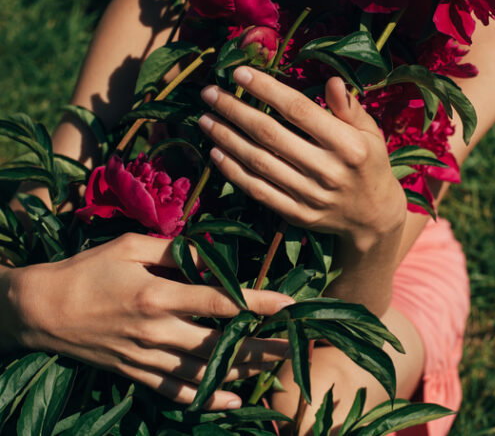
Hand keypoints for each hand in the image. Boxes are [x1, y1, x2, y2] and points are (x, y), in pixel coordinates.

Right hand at [5, 234, 292, 408]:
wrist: (43, 310)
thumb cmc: (88, 270)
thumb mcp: (130, 246)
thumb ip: (173, 249)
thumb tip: (210, 253)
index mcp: (158, 294)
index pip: (220, 301)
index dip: (258, 303)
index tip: (290, 305)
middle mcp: (158, 330)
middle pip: (222, 343)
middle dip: (264, 345)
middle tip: (298, 346)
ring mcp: (148, 357)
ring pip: (206, 370)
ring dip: (244, 370)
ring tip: (276, 367)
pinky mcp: (137, 372)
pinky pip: (177, 391)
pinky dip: (207, 399)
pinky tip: (233, 402)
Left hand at [198, 66, 405, 251]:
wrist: (373, 217)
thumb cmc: (370, 165)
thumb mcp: (370, 134)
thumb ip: (349, 109)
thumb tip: (331, 80)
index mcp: (348, 145)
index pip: (299, 110)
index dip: (266, 89)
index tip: (240, 73)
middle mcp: (327, 171)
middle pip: (270, 135)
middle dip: (235, 110)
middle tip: (209, 93)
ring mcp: (309, 196)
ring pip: (259, 162)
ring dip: (227, 138)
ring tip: (205, 119)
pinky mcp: (296, 214)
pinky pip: (258, 191)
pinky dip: (234, 172)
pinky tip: (215, 152)